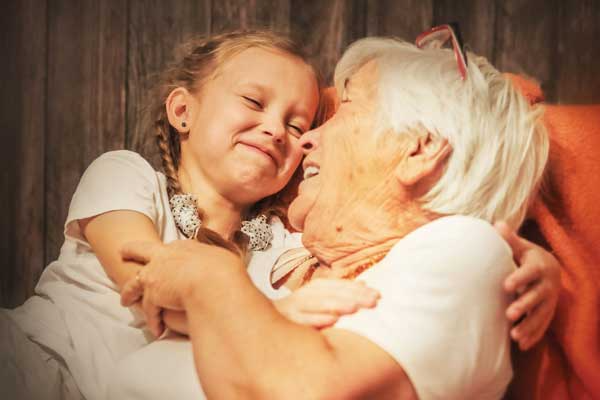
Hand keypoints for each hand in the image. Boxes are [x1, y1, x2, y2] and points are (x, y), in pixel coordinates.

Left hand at [120, 240, 240, 336]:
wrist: (213, 282)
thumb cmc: (224, 271)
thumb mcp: (223, 259)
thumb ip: (218, 263)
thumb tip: (227, 268)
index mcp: (184, 247)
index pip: (172, 248)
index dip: (168, 253)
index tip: (166, 256)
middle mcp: (165, 256)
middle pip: (140, 250)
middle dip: (131, 250)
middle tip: (123, 251)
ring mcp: (155, 274)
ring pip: (134, 282)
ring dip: (129, 292)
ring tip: (126, 300)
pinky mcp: (152, 295)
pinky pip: (149, 311)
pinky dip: (153, 321)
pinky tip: (157, 329)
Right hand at [273, 279, 379, 328]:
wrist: (257, 326)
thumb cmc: (294, 316)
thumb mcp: (315, 301)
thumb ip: (338, 292)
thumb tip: (365, 282)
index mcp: (311, 291)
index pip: (335, 286)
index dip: (355, 288)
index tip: (376, 293)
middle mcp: (301, 297)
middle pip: (328, 293)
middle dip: (351, 296)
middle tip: (372, 301)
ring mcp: (291, 309)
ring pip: (314, 304)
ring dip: (335, 304)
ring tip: (354, 308)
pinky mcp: (282, 322)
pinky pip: (299, 321)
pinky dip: (314, 320)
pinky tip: (330, 321)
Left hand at [495, 222, 560, 349]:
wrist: (550, 268)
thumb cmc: (528, 256)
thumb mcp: (522, 246)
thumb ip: (510, 239)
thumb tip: (497, 224)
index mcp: (538, 266)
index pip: (529, 272)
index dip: (519, 278)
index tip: (506, 285)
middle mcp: (547, 285)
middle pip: (536, 296)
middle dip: (524, 305)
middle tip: (509, 314)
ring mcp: (549, 301)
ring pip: (540, 315)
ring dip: (528, 326)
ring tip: (514, 336)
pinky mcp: (547, 313)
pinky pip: (542, 326)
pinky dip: (533, 336)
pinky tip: (521, 345)